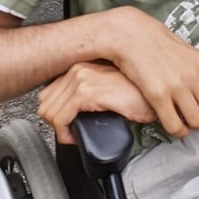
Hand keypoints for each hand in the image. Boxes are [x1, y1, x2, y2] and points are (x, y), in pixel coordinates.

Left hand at [38, 62, 155, 144]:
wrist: (154, 93)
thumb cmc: (136, 91)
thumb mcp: (105, 86)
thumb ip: (85, 88)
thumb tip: (67, 107)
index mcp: (82, 63)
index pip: (47, 92)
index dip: (56, 113)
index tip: (69, 122)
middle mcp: (79, 67)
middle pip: (45, 103)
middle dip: (56, 122)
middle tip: (72, 130)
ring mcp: (82, 77)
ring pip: (49, 112)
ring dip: (60, 129)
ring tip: (76, 133)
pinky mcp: (87, 91)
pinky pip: (60, 119)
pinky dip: (64, 133)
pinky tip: (76, 135)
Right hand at [102, 7, 198, 138]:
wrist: (134, 36)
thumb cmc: (162, 45)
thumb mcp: (190, 53)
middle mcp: (194, 75)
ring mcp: (177, 85)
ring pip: (196, 121)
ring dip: (194, 128)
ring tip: (189, 125)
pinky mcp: (158, 95)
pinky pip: (174, 124)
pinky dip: (177, 132)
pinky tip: (176, 128)